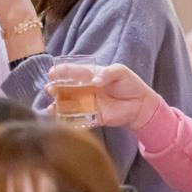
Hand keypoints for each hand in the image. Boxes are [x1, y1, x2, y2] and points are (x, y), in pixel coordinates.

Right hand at [47, 63, 163, 130]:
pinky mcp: (92, 116)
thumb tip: (95, 81)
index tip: (53, 72)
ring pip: (68, 103)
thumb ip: (107, 73)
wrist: (141, 104)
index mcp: (89, 75)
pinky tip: (59, 119)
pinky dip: (68, 119)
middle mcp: (84, 89)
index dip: (61, 71)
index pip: (72, 71)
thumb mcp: (120, 71)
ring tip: (50, 107)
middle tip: (50, 89)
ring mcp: (87, 103)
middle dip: (55, 88)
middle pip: (65, 88)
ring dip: (57, 105)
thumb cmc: (130, 84)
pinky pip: (78, 118)